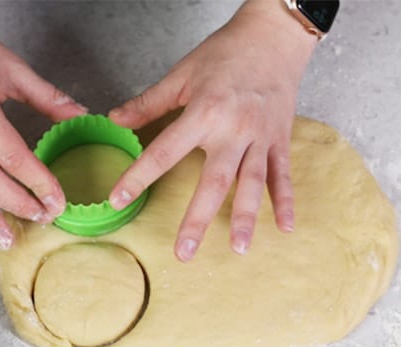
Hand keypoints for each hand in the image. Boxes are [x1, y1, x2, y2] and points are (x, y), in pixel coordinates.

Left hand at [106, 0, 316, 260]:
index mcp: (204, 113)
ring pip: (251, 186)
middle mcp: (233, 131)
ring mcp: (260, 139)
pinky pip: (282, 177)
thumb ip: (150, 102)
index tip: (119, 199)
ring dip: (244, 219)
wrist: (273, 39)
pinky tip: (286, 228)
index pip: (164, 151)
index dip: (139, 176)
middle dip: (198, 219)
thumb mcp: (182, 74)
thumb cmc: (227, 53)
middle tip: (185, 251)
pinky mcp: (280, 141)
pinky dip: (285, 202)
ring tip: (237, 248)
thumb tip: (115, 119)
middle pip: (213, 182)